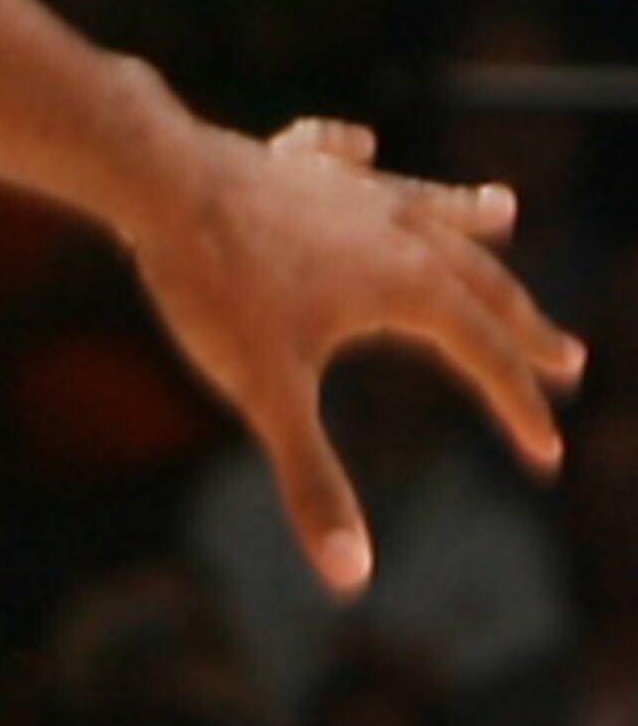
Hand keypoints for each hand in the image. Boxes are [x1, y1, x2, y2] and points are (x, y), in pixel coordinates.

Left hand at [126, 118, 585, 595]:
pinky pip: (336, 157)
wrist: (158, 181)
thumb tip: (349, 578)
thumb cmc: (215, 286)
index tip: (545, 456)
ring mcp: (346, 190)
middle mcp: (397, 230)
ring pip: (425, 206)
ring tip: (504, 212)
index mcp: (410, 287)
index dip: (519, 409)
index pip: (484, 357)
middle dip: (523, 326)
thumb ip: (310, 480)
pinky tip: (361, 147)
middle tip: (567, 358)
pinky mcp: (290, 162)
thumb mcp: (265, 393)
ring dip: (468, 219)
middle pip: (480, 283)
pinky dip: (355, 157)